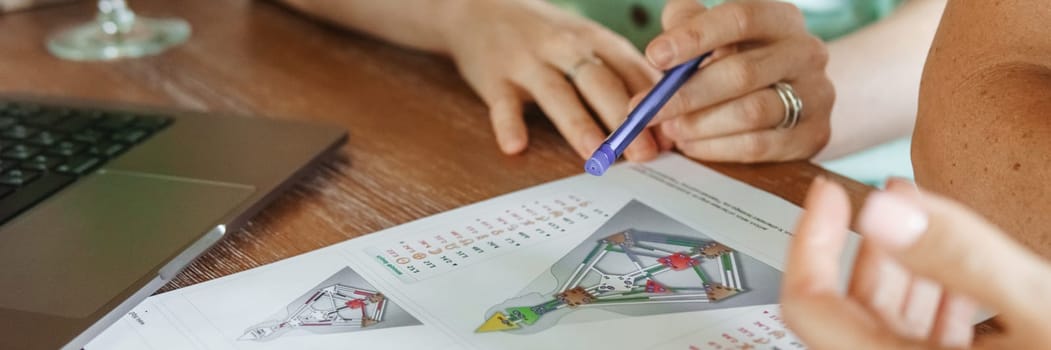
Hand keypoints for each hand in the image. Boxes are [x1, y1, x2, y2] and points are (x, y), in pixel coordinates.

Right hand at [437, 0, 661, 159]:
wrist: (481, 10)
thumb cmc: (548, 38)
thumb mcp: (590, 44)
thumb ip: (623, 77)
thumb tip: (664, 125)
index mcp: (596, 40)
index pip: (631, 71)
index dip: (653, 104)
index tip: (672, 137)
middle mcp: (565, 47)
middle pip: (599, 82)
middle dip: (624, 118)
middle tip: (644, 153)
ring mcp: (528, 61)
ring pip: (557, 93)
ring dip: (578, 124)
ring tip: (596, 154)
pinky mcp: (494, 77)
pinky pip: (502, 103)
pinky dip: (508, 124)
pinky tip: (516, 145)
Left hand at [637, 0, 833, 161]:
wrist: (798, 96)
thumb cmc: (741, 59)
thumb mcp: (715, 34)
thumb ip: (686, 25)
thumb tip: (661, 51)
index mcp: (780, 18)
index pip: (740, 18)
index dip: (694, 37)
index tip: (655, 56)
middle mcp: (805, 52)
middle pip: (741, 72)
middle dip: (686, 94)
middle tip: (649, 110)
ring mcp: (816, 94)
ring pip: (750, 113)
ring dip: (700, 125)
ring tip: (670, 129)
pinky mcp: (814, 134)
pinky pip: (758, 146)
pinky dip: (716, 148)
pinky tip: (692, 145)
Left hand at [782, 177, 1050, 348]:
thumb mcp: (1047, 311)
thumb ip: (964, 258)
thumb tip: (884, 209)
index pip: (810, 306)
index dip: (810, 241)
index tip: (830, 191)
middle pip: (849, 315)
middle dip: (868, 251)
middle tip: (889, 197)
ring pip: (888, 330)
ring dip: (904, 275)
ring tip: (929, 223)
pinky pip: (927, 348)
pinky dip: (938, 308)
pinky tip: (966, 281)